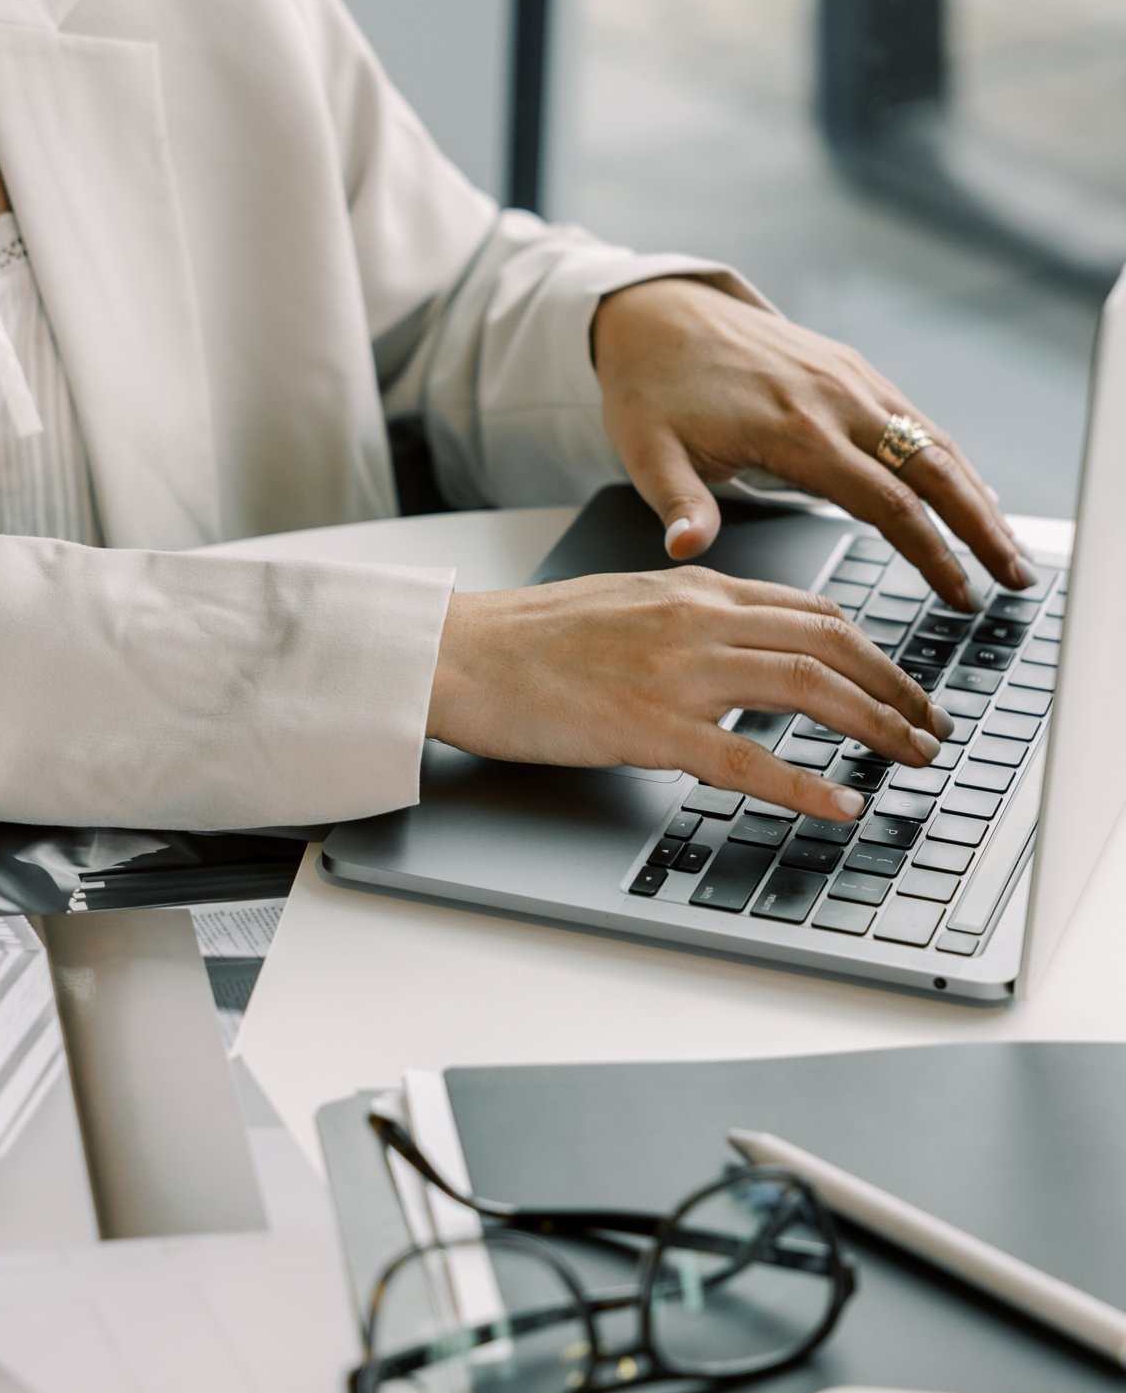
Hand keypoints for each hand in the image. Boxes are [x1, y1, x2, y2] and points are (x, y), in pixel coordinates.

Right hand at [427, 567, 952, 822]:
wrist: (461, 655)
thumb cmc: (529, 640)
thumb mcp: (627, 604)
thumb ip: (691, 619)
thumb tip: (744, 646)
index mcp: (695, 588)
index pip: (814, 610)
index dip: (875, 651)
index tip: (904, 684)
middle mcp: (699, 619)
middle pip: (832, 644)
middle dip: (898, 688)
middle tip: (932, 727)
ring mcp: (679, 672)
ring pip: (810, 689)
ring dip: (877, 727)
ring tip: (911, 759)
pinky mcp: (650, 726)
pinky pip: (750, 758)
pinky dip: (807, 784)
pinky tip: (840, 804)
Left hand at [592, 279, 1032, 610]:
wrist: (657, 314)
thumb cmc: (651, 388)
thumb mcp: (647, 452)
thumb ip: (678, 503)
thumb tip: (686, 548)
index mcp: (793, 429)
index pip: (886, 504)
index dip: (931, 554)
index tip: (958, 596)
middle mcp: (835, 399)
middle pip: (933, 471)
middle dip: (981, 529)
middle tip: (1015, 578)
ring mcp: (849, 379)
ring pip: (935, 442)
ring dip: (979, 496)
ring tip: (1007, 548)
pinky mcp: (850, 369)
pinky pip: (915, 419)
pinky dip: (951, 460)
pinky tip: (971, 493)